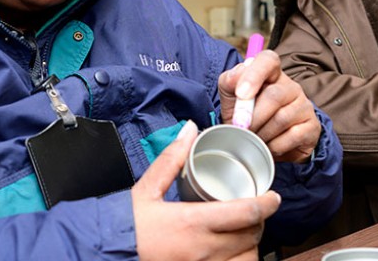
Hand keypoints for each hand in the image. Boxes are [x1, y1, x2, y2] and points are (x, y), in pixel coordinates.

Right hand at [132, 121, 281, 260]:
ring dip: (251, 245)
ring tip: (245, 232)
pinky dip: (238, 260)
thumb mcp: (147, 187)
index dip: (266, 204)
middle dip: (259, 222)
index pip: (245, 213)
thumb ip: (172, 158)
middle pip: (250, 236)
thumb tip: (190, 130)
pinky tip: (232, 251)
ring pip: (245, 259)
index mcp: (192, 222)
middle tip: (256, 210)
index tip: (272, 197)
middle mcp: (202, 249)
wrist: (104, 252)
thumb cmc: (125, 224)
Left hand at [218, 50, 320, 162]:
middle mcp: (291, 86)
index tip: (240, 94)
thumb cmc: (248, 116)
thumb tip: (235, 77)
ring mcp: (304, 105)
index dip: (254, 75)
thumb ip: (229, 83)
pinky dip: (275, 146)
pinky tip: (270, 146)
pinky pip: (292, 136)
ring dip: (262, 134)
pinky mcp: (312, 127)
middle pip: (274, 96)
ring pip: (282, 118)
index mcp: (271, 73)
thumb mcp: (231, 99)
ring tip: (255, 139)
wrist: (265, 146)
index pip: (268, 60)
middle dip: (253, 117)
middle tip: (242, 129)